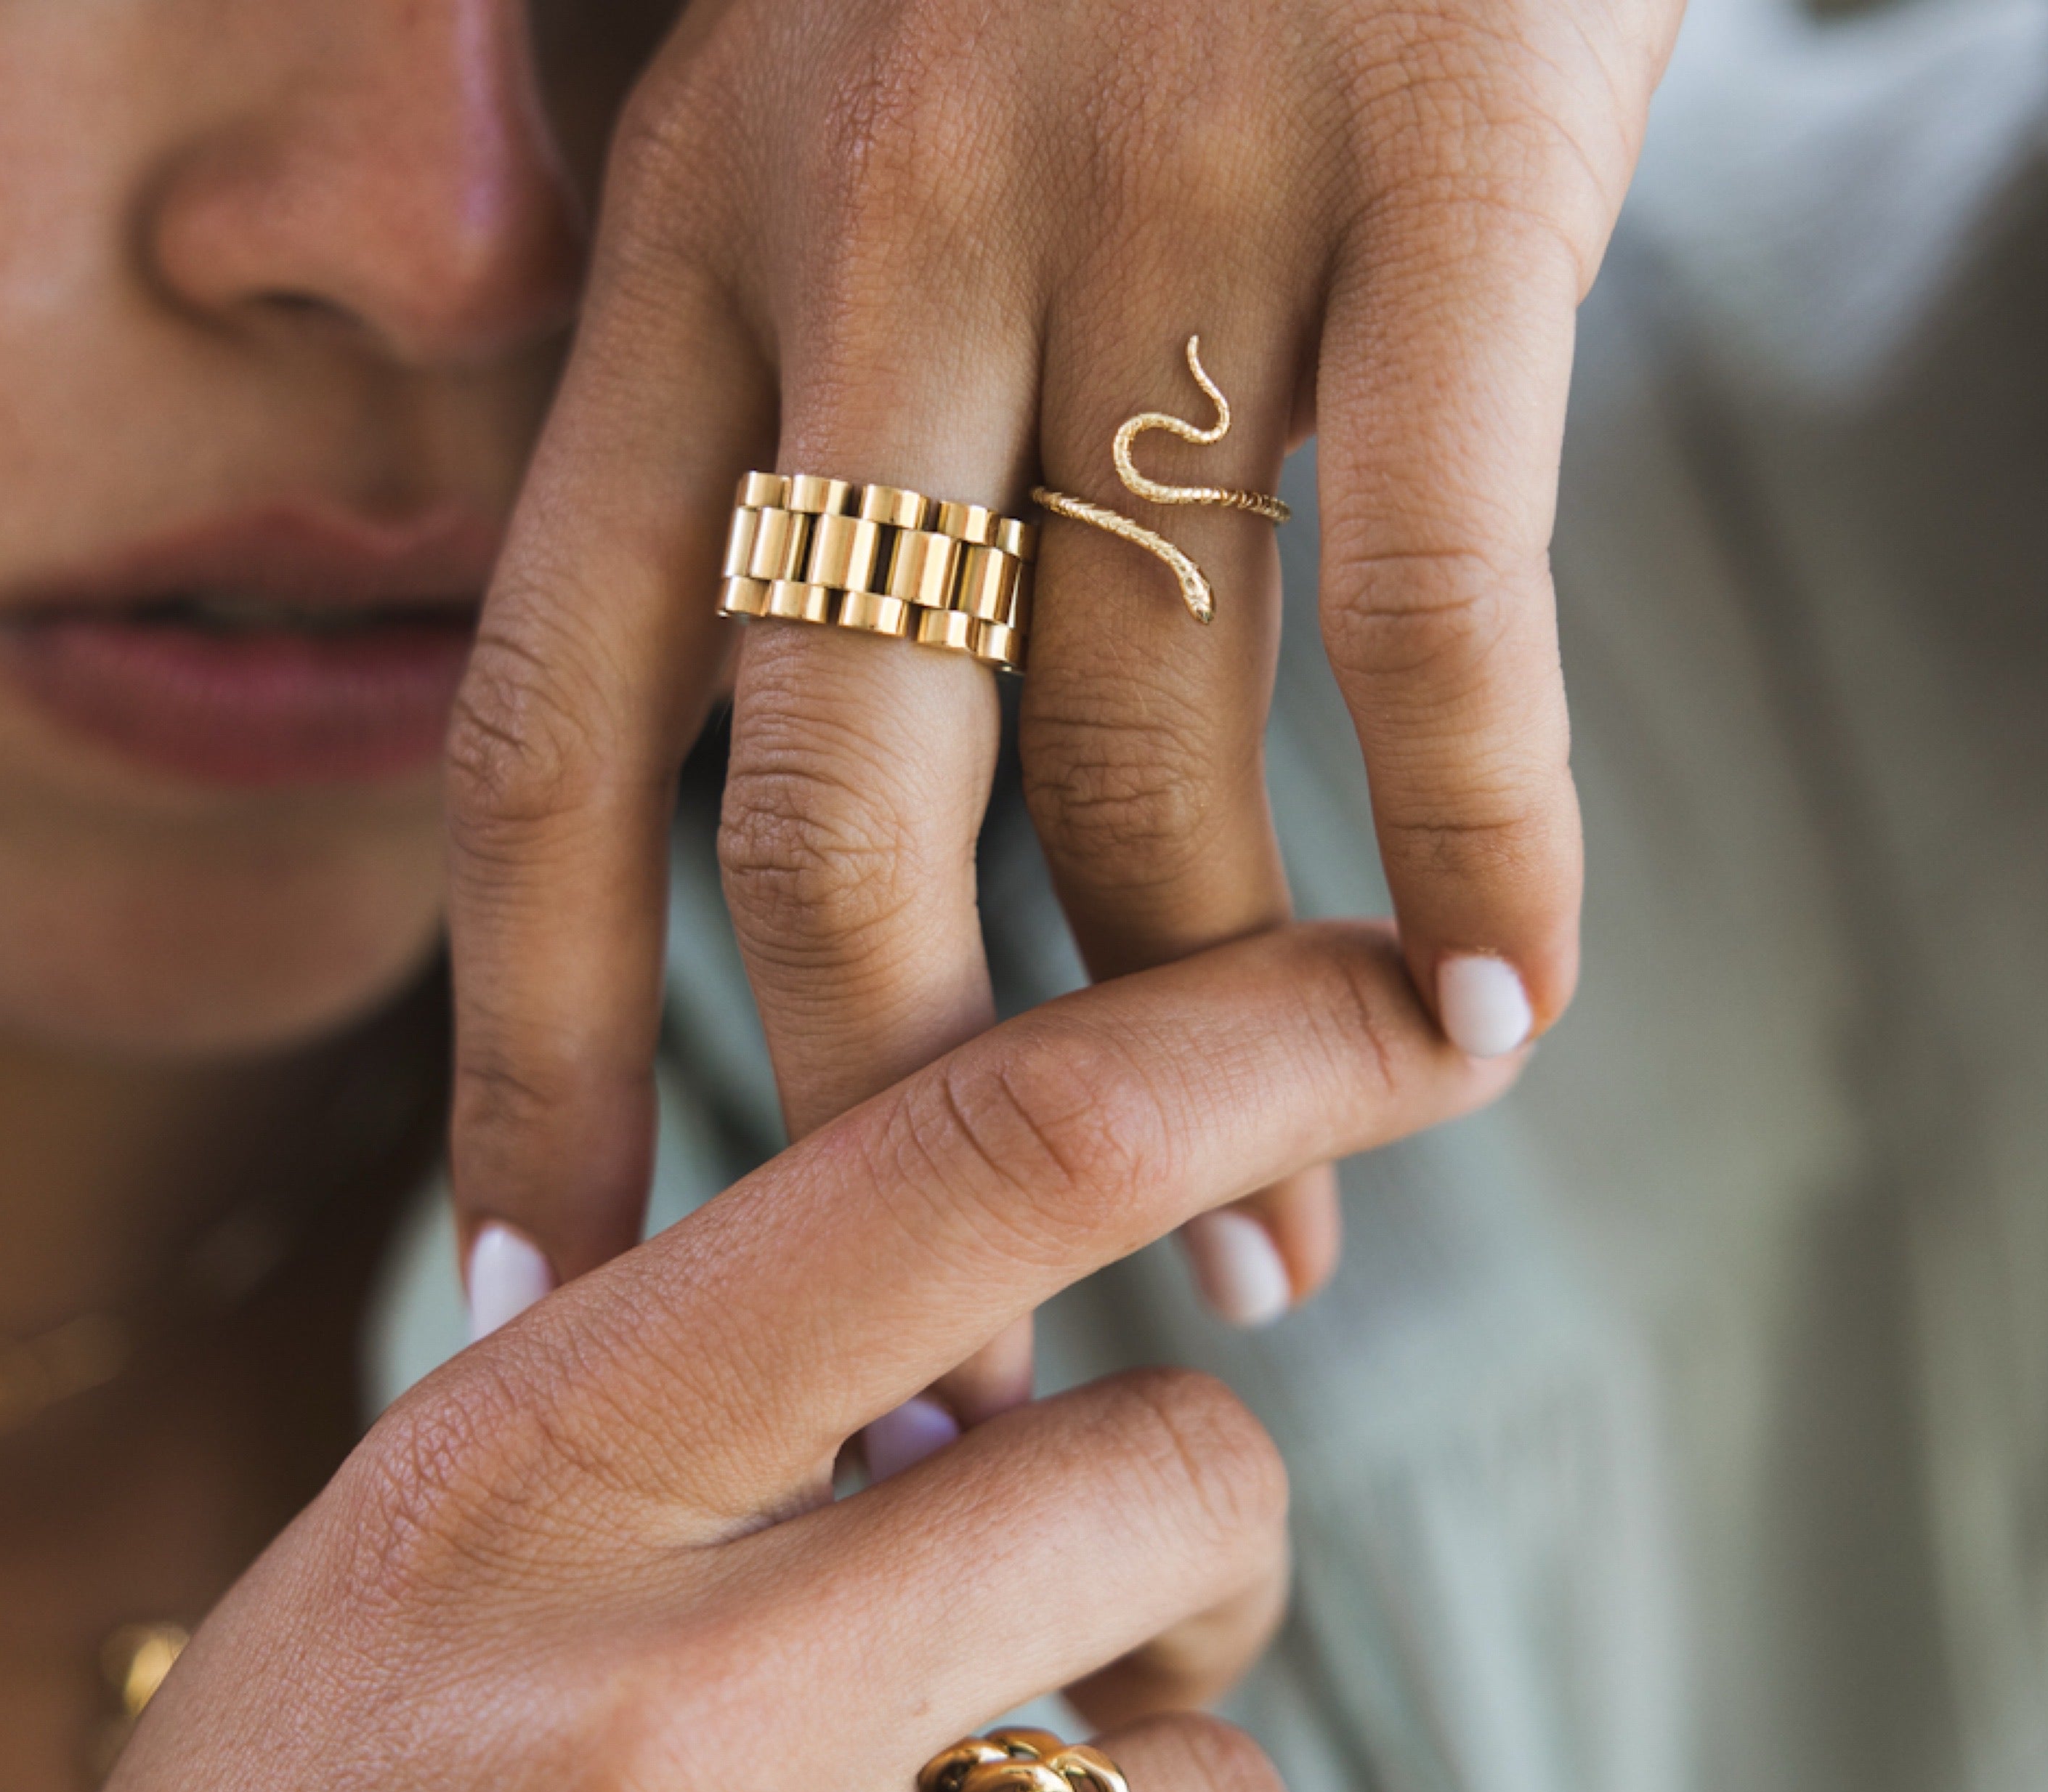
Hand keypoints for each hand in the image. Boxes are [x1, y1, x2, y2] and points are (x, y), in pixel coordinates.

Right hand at [0, 928, 1517, 1791]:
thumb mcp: (394, 1614)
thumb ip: (680, 1448)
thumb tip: (1004, 1332)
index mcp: (518, 1500)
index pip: (976, 1162)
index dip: (1257, 1036)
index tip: (1433, 995)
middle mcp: (667, 1733)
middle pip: (1179, 1478)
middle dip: (1185, 1544)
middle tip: (1088, 1641)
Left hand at [445, 0, 1679, 1383]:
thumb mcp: (840, 166)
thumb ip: (802, 477)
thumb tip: (870, 879)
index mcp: (678, 266)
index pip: (541, 746)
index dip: (537, 1060)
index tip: (553, 1300)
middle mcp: (864, 244)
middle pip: (830, 825)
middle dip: (907, 1146)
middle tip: (980, 1372)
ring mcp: (1147, 198)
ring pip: (1139, 755)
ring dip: (1213, 1060)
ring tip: (1283, 1234)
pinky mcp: (1435, 163)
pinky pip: (1429, 600)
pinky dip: (1482, 839)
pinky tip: (1509, 1007)